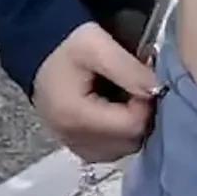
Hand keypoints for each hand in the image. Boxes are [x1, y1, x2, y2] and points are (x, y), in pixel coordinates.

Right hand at [31, 23, 159, 162]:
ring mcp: (71, 144)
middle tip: (139, 90)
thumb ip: (128, 69)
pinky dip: (119, 135)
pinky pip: (107, 151)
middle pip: (127, 143)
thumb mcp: (97, 45)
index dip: (146, 105)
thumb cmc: (67, 44)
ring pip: (120, 150)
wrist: (38, 48)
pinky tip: (118, 111)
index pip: (130, 126)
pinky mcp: (73, 143)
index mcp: (75, 115)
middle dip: (142, 117)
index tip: (145, 82)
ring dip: (132, 127)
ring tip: (129, 99)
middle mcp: (71, 137)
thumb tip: (158, 90)